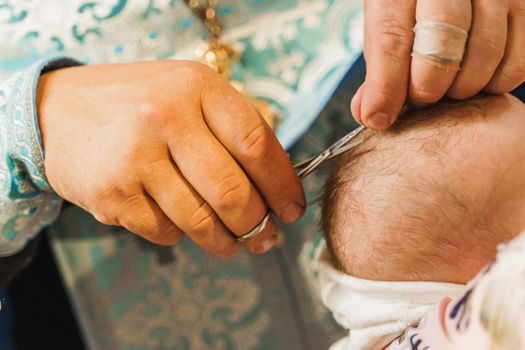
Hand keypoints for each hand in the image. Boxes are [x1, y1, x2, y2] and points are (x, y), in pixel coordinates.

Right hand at [36, 60, 304, 256]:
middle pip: (232, 191)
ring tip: (235, 242)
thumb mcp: (187, 93)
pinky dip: (181, 235)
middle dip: (258, 224)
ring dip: (225, 240)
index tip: (292, 208)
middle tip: (267, 237)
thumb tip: (276, 185)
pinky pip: (165, 232)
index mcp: (195, 86)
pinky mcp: (111, 194)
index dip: (282, 184)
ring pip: (200, 221)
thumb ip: (231, 128)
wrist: (56, 112)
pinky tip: (181, 224)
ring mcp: (134, 157)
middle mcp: (165, 117)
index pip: (256, 144)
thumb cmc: (137, 105)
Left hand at [352, 0, 524, 129]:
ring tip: (447, 87)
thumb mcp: (386, 26)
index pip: (392, 39)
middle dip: (427, 88)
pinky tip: (476, 78)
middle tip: (421, 97)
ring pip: (485, 55)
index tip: (380, 118)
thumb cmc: (413, 9)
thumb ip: (380, 68)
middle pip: (442, 48)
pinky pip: (517, 62)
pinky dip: (495, 85)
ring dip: (462, 89)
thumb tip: (373, 115)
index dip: (386, 87)